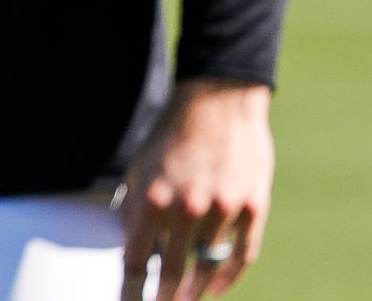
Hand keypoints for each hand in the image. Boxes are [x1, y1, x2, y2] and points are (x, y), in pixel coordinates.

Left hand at [119, 79, 274, 299]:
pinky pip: (242, 254)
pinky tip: (215, 288)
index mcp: (154, 197)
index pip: (137, 256)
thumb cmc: (172, 136)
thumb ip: (137, 207)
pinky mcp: (252, 207)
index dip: (131, 285)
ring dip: (196, 288)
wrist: (218, 102)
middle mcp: (188, 208)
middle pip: (174, 270)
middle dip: (165, 296)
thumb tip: (133, 245)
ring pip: (208, 266)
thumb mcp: (141, 168)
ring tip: (185, 300)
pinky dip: (228, 276)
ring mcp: (224, 209)